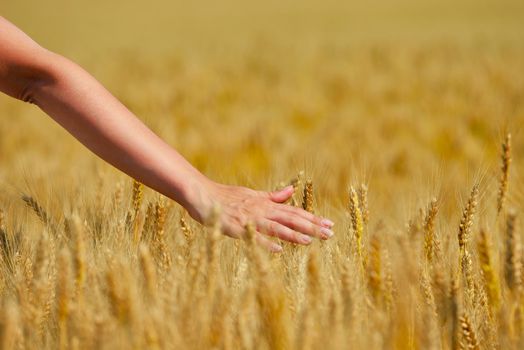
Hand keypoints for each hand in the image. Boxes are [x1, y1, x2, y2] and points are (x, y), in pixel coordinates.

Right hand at [185, 180, 334, 251]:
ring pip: (275, 227)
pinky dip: (266, 243)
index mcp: (266, 203)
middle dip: (311, 226)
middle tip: (329, 233)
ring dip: (293, 234)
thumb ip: (272, 196)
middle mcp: (261, 210)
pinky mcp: (236, 228)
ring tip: (310, 240)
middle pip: (290, 219)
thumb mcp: (252, 194)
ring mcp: (249, 219)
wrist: (202, 195)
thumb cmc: (226, 196)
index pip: (294, 211)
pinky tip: (278, 250)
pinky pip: (253, 237)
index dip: (312, 218)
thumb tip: (291, 192)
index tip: (329, 224)